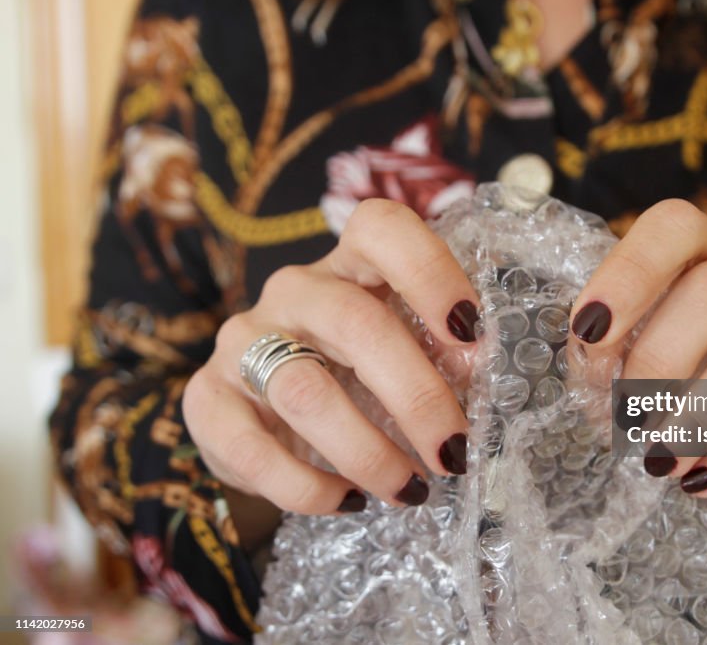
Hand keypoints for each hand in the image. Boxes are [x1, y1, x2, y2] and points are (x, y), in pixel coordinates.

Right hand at [183, 200, 479, 516]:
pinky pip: (252, 450)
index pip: (380, 230)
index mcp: (349, 265)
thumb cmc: (353, 374)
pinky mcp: (207, 401)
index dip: (430, 271)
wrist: (263, 417)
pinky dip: (308, 486)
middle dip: (416, 395)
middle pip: (355, 323)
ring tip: (409, 487)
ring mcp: (243, 341)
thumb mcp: (401, 349)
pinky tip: (348, 500)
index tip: (472, 330)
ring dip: (368, 450)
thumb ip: (441, 351)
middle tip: (454, 450)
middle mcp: (293, 293)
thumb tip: (476, 368)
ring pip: (305, 392)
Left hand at [569, 199, 706, 495]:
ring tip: (662, 458)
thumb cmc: (677, 382)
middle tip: (628, 419)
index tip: (588, 330)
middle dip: (661, 360)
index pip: (676, 229)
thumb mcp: (630, 362)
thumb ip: (606, 357)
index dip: (629, 273)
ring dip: (706, 411)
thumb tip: (596, 365)